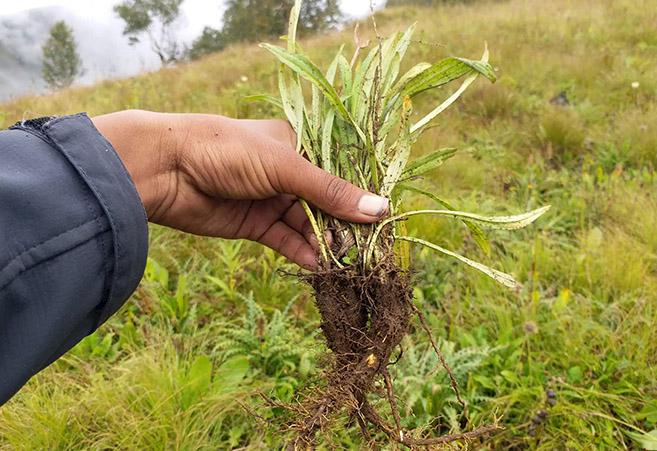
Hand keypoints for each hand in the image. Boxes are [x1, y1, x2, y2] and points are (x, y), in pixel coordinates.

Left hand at [92, 110, 388, 268]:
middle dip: (345, 226)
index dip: (361, 196)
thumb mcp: (284, 166)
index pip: (340, 172)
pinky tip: (318, 266)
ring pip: (308, 225)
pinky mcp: (255, 225)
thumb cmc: (226, 150)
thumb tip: (380, 210)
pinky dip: (301, 253)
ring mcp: (271, 200)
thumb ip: (330, 192)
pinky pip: (286, 241)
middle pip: (326, 203)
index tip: (384, 220)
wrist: (164, 169)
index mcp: (298, 144)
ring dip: (325, 244)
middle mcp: (288, 172)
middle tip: (368, 251)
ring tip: (346, 264)